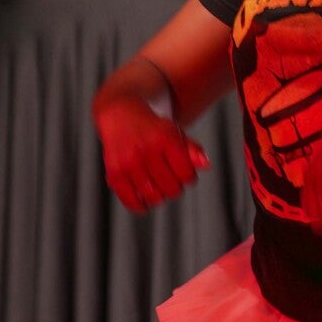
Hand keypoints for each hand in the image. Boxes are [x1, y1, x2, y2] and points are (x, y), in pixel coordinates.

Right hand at [94, 80, 209, 211]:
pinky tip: (143, 200)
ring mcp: (129, 162)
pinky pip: (132, 201)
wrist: (119, 116)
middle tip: (169, 180)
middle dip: (175, 188)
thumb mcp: (175, 132)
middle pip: (172, 188)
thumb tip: (206, 165)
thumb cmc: (152, 129)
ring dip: (159, 197)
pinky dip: (140, 205)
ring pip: (154, 197)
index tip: (183, 173)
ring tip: (156, 186)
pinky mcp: (114, 173)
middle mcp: (146, 149)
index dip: (188, 177)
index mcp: (165, 137)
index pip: (187, 174)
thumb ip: (192, 149)